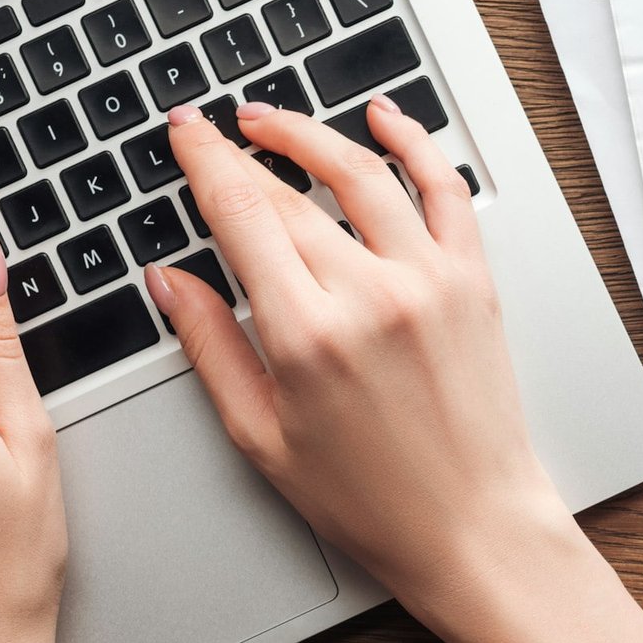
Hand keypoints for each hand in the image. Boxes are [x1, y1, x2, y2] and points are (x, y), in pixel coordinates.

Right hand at [150, 98, 569, 633]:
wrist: (473, 525)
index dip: (204, 161)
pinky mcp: (474, 282)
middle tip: (213, 131)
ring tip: (272, 120)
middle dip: (243, 151)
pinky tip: (382, 117)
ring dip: (311, 132)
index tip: (185, 132)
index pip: (243, 214)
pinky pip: (445, 188)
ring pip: (364, 172)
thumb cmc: (372, 500)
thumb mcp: (263, 437)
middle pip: (292, 193)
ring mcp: (430, 281)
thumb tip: (168, 281)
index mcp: (309, 336)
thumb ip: (210, 346)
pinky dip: (414, 142)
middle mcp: (373, 295)